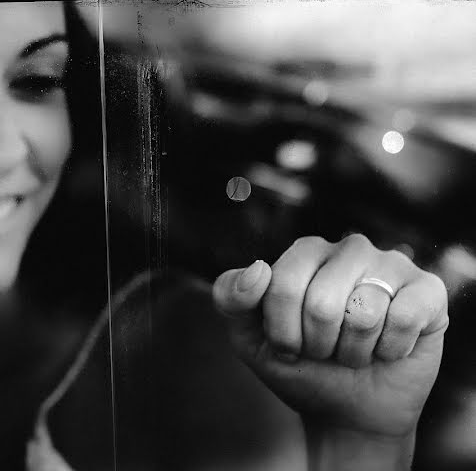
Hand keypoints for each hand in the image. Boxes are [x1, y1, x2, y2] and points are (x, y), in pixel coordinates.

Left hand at [212, 234, 447, 439]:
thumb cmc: (300, 366)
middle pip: (322, 302)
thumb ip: (232, 298)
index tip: (287, 347)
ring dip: (354, 351)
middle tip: (325, 351)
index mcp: (305, 252)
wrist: (350, 411)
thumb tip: (259, 268)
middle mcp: (349, 248)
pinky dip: (391, 349)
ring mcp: (392, 264)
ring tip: (355, 350)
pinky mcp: (427, 290)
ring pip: (364, 312)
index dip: (282, 332)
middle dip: (318, 344)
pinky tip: (389, 349)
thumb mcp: (249, 338)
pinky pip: (405, 317)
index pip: (281, 285)